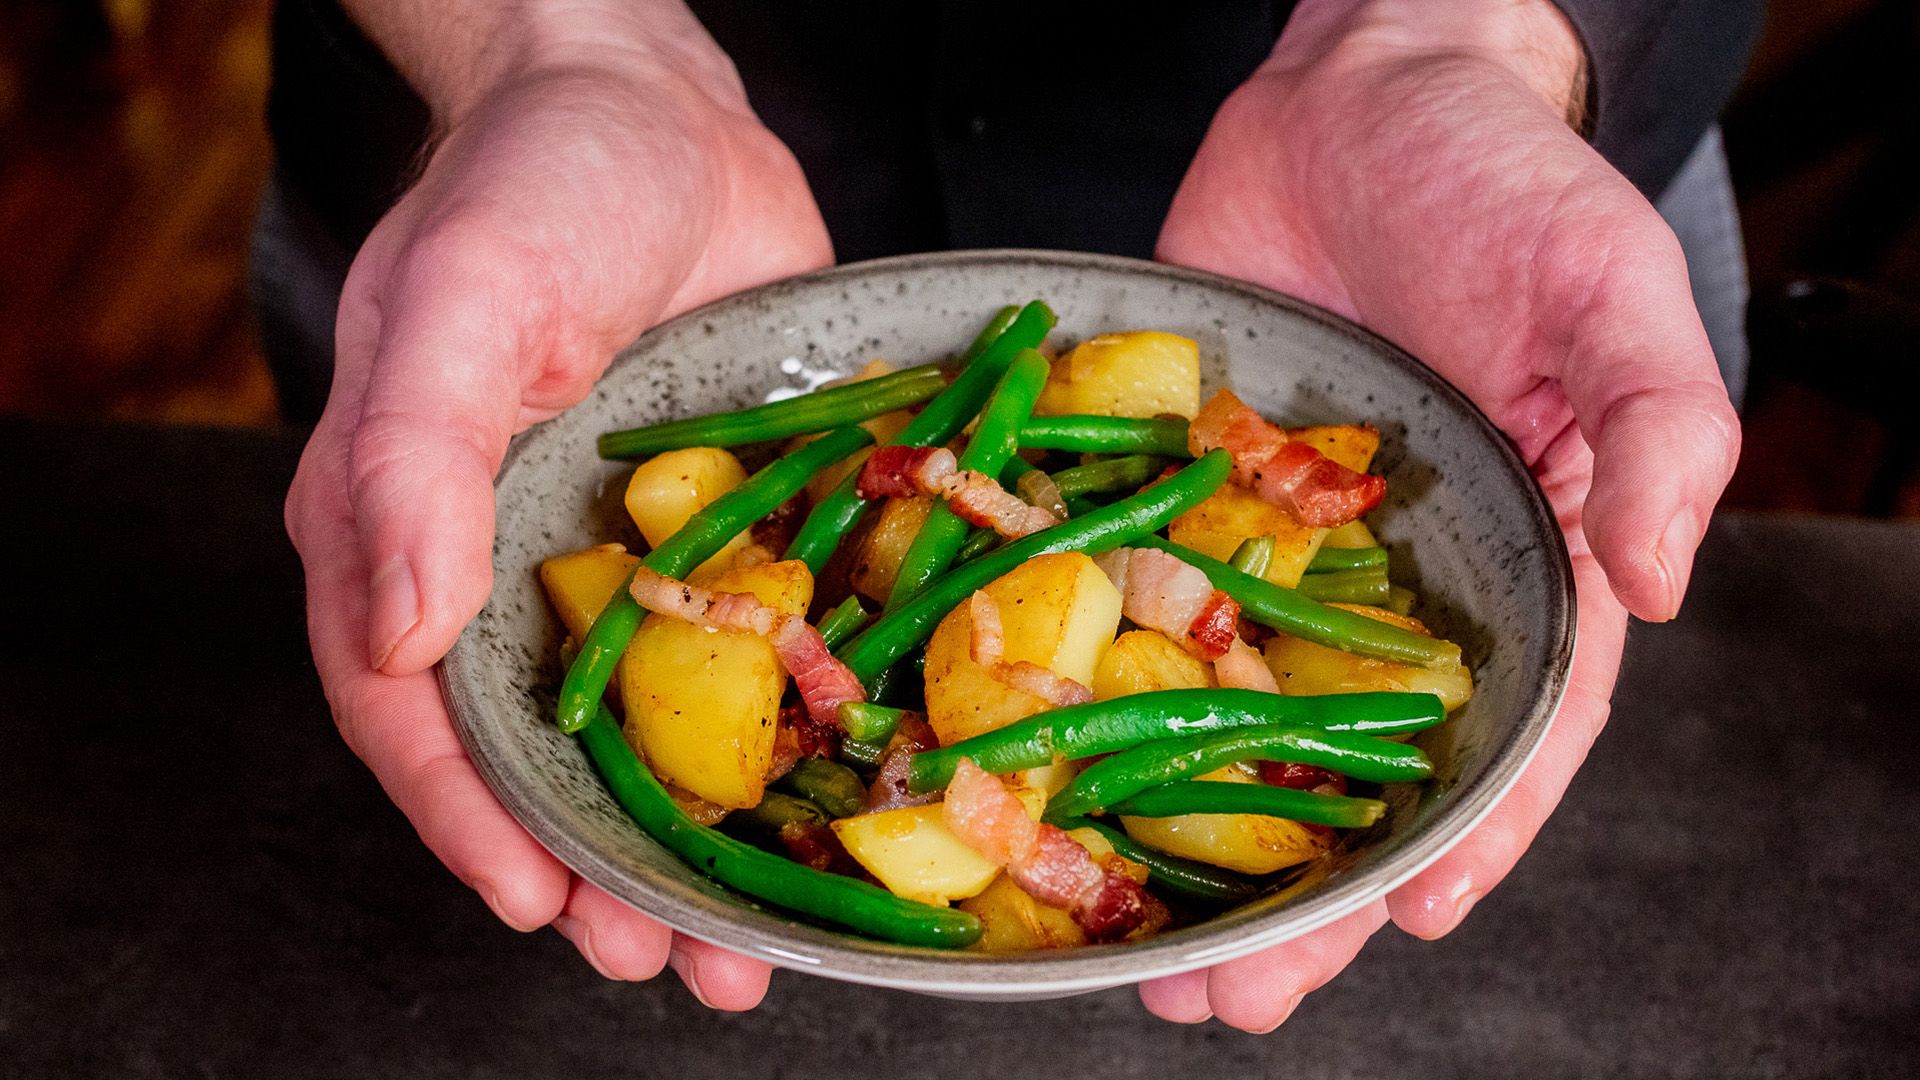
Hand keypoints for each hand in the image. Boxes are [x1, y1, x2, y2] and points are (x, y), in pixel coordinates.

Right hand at [284, 6, 829, 1005]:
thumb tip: (406, 633)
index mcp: (412, 530)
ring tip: (755, 946)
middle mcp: (517, 567)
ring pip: (658, 735)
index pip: (418, 713)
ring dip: (703, 845)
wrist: (661, 109)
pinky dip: (794, 738)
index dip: (469, 821)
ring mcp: (631, 559)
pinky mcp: (731, 533)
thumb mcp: (463, 304)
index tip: (534, 905)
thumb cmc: (535, 186)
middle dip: (602, 873)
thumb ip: (411, 462)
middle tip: (674, 964)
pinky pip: (760, 652)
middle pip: (545, 758)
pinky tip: (847, 803)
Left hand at [1145, 0, 1738, 1028]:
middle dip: (1303, 891)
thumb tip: (1663, 578)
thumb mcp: (1607, 289)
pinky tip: (1051, 786)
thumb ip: (1656, 426)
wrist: (1357, 88)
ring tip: (1138, 960)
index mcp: (1524, 561)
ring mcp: (1274, 551)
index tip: (1409, 921)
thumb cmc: (1506, 184)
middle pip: (1354, 771)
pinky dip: (1099, 703)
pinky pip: (1136, 614)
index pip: (1512, 734)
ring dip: (1190, 847)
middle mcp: (1393, 585)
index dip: (1468, 837)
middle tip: (1232, 999)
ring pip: (1234, 728)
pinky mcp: (1178, 503)